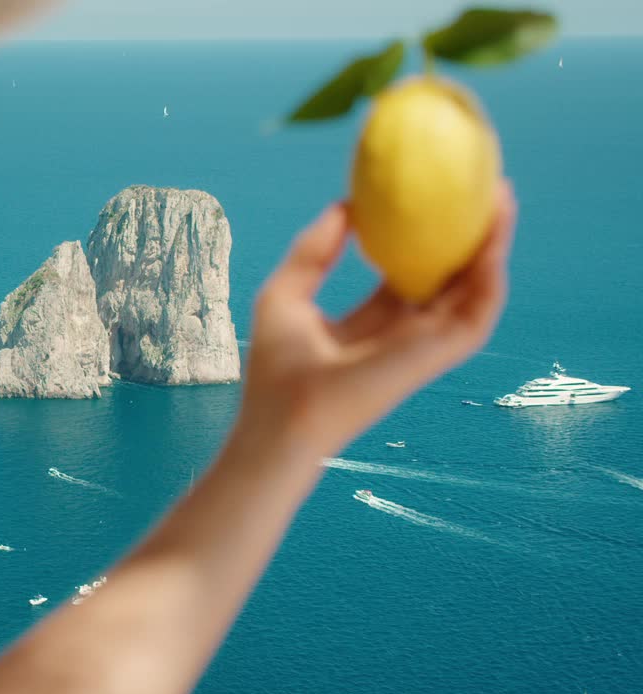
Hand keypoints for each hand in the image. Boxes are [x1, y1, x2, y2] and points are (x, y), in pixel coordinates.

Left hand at [238, 182, 516, 457]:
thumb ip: (314, 250)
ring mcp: (423, 348)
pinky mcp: (435, 358)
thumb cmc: (275, 369)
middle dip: (471, 235)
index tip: (437, 196)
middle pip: (450, 279)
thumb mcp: (287, 292)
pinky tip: (493, 241)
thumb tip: (344, 205)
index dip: (426, 236)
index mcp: (371, 323)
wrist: (281, 423)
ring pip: (473, 292)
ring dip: (493, 247)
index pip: (409, 274)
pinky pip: (478, 313)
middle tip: (486, 187)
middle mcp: (403, 335)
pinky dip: (490, 278)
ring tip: (502, 200)